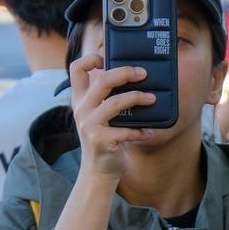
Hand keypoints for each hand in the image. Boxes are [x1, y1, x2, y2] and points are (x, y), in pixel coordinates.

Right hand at [68, 54, 159, 178]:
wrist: (98, 171)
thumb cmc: (105, 138)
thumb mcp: (99, 115)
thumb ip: (107, 97)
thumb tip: (135, 75)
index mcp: (80, 99)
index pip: (76, 69)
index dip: (91, 58)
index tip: (107, 58)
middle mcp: (82, 109)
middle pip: (102, 80)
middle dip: (125, 72)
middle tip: (143, 73)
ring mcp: (89, 125)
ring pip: (115, 103)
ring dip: (138, 98)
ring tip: (152, 99)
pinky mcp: (101, 140)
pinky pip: (126, 131)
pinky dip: (140, 131)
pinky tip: (149, 132)